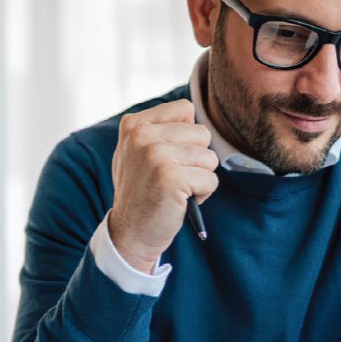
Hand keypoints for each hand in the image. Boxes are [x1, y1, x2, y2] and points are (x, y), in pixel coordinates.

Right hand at [108, 99, 218, 272]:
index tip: (167, 156)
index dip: (187, 136)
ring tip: (176, 189)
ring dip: (200, 177)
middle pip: (202, 133)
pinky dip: (203, 194)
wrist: (130, 232)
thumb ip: (158, 129)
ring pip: (209, 157)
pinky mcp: (170, 177)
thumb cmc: (142, 191)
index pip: (184, 109)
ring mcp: (155, 155)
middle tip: (173, 177)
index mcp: (134, 124)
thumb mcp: (138, 151)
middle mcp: (141, 135)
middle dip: (197, 159)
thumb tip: (189, 111)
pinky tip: (180, 201)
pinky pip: (210, 179)